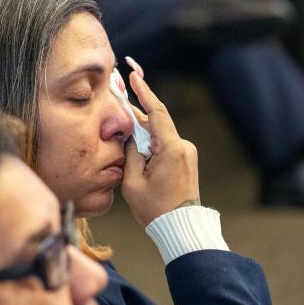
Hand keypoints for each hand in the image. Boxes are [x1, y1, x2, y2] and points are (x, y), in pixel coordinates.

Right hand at [120, 71, 199, 227]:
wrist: (181, 229)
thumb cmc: (156, 209)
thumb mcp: (132, 182)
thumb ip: (130, 154)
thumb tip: (130, 136)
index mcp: (171, 148)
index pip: (156, 112)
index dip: (144, 92)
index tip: (134, 75)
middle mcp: (182, 146)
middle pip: (156, 122)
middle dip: (136, 115)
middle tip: (116, 101)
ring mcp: (186, 152)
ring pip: (159, 134)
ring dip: (142, 134)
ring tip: (122, 135)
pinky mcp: (186, 160)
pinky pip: (165, 144)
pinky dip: (150, 143)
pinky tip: (136, 150)